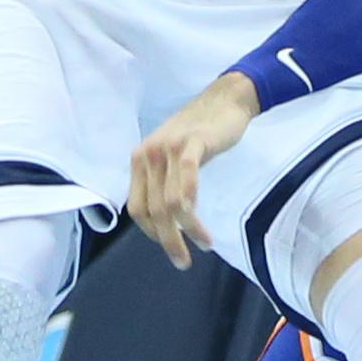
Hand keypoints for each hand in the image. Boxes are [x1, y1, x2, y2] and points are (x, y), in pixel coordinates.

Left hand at [129, 72, 259, 269]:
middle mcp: (148, 154)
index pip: (137, 208)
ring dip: (186, 230)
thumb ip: (163, 181)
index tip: (171, 246)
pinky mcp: (193, 143)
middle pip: (153, 210)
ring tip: (203, 244)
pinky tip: (199, 221)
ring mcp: (170, 148)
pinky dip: (191, 204)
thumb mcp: (171, 156)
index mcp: (140, 160)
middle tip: (183, 262)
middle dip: (168, 241)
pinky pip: (187, 179)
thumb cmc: (200, 132)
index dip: (151, 233)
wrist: (225, 99)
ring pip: (170, 202)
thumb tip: (163, 221)